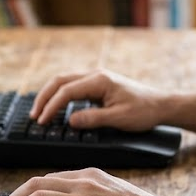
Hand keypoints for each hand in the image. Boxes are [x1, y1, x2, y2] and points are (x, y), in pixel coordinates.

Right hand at [29, 69, 166, 130]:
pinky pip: (73, 86)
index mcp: (99, 80)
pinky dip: (60, 95)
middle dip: (44, 97)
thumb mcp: (119, 119)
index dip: (51, 106)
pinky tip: (56, 108)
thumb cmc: (144, 111)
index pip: (67, 91)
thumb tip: (69, 121)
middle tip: (34, 116)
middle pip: (60, 81)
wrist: (161, 105)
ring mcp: (97, 78)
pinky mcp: (99, 85)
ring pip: (65, 82)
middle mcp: (96, 75)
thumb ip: (93, 119)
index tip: (42, 121)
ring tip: (40, 112)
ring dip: (51, 95)